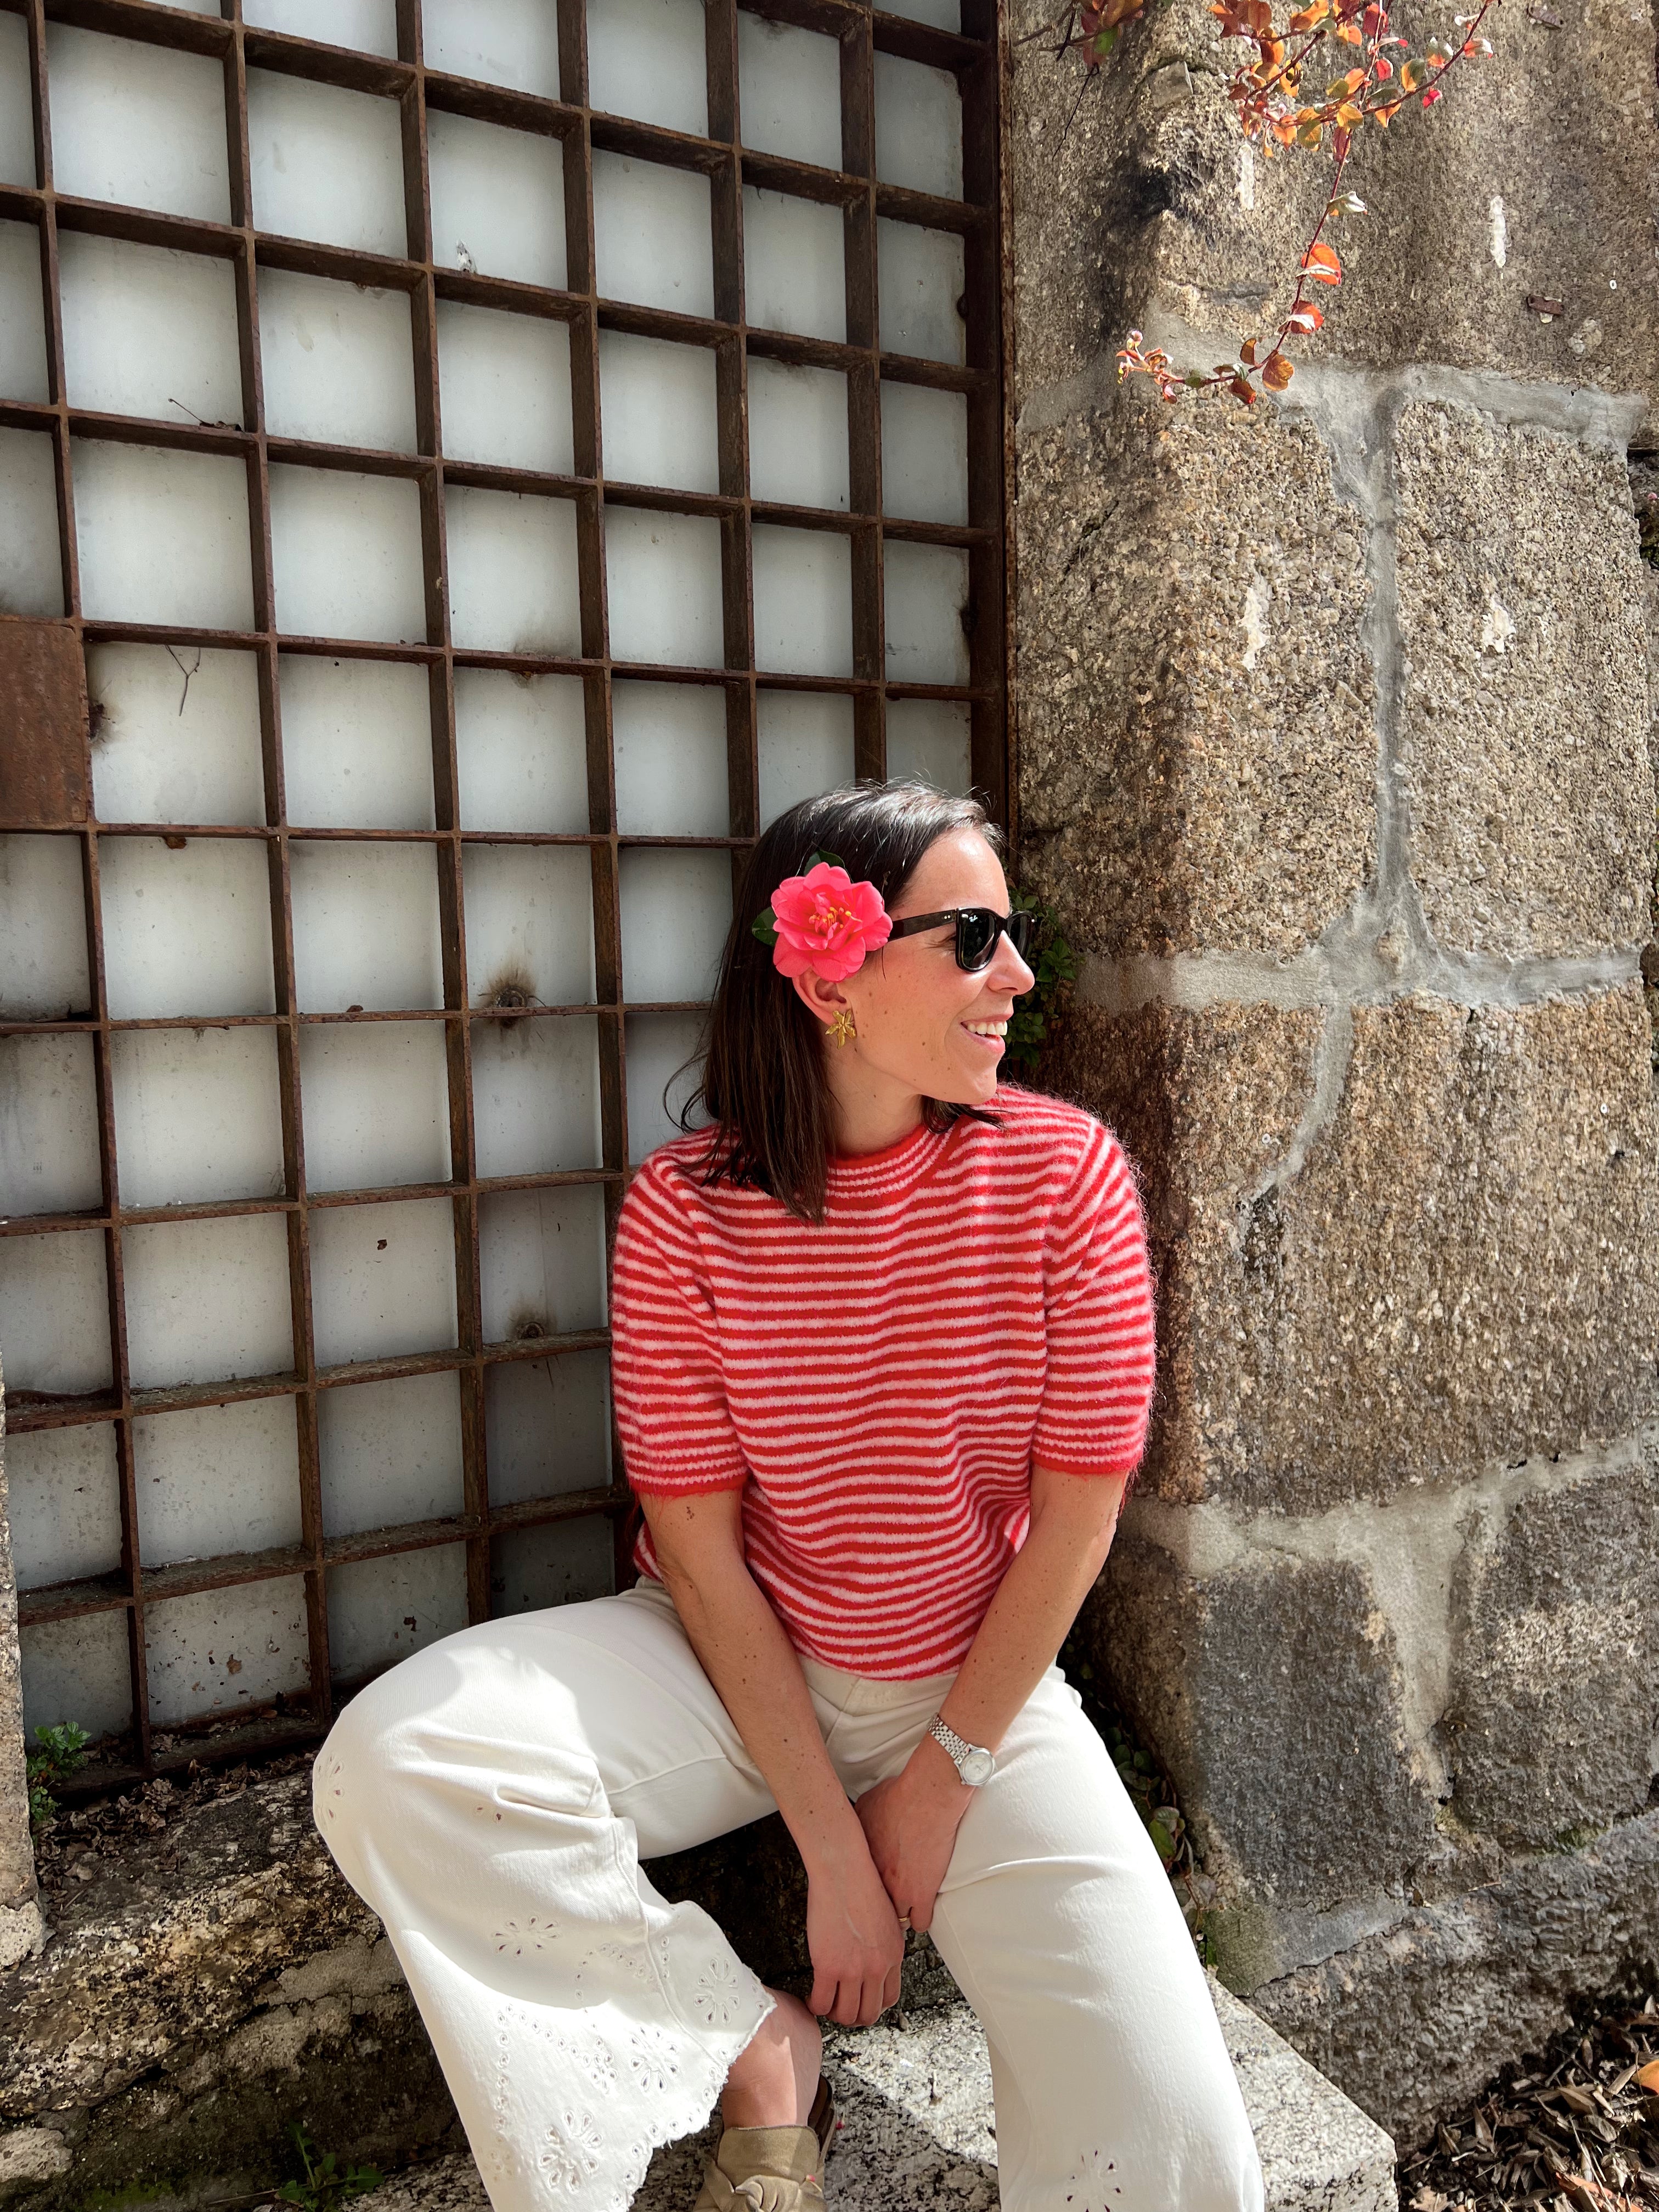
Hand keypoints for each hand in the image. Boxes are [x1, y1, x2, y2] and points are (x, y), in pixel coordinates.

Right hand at [803, 1834, 905, 2027]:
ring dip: (834, 2014)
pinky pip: (822, 2002)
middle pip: (868, 2013)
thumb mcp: (887, 1918)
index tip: (860, 2001)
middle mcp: (877, 1968)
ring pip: (846, 2014)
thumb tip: (876, 1955)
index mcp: (894, 1955)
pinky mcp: (829, 1967)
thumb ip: (884, 1943)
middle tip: (840, 2008)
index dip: (873, 2005)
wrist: (843, 1871)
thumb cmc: (860, 1885)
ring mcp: (854, 1970)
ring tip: (825, 2004)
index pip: (889, 1998)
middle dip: (854, 2016)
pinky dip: (815, 2006)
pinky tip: (810, 1998)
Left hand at [855, 1736, 972, 1935]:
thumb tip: (857, 1824)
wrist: (926, 1798)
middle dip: (880, 1907)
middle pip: (874, 1908)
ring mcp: (899, 1891)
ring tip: (905, 1910)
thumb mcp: (866, 1804)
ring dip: (901, 1915)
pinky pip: (920, 1923)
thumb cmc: (900, 1796)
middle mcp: (876, 1880)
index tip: (868, 1890)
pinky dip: (922, 1919)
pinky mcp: (922, 1894)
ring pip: (897, 1921)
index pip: (854, 1889)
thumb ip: (859, 1822)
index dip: (864, 1890)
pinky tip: (923, 1912)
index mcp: (861, 1861)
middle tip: (885, 1903)